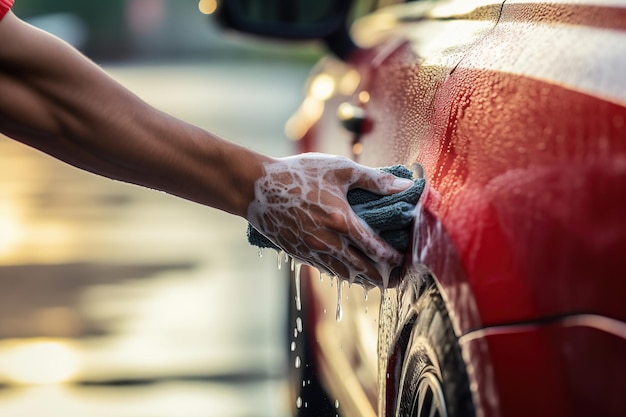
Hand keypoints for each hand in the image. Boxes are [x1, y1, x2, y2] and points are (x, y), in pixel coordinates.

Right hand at [246, 153, 413, 287]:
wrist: (256, 188)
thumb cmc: (298, 174)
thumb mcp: (339, 169)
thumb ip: (375, 179)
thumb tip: (407, 185)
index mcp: (341, 221)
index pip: (375, 248)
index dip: (393, 258)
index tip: (404, 262)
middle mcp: (328, 242)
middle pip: (362, 269)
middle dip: (383, 277)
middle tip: (397, 281)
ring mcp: (312, 251)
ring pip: (344, 274)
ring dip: (363, 280)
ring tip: (378, 283)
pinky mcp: (299, 253)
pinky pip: (326, 270)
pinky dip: (342, 275)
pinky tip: (349, 274)